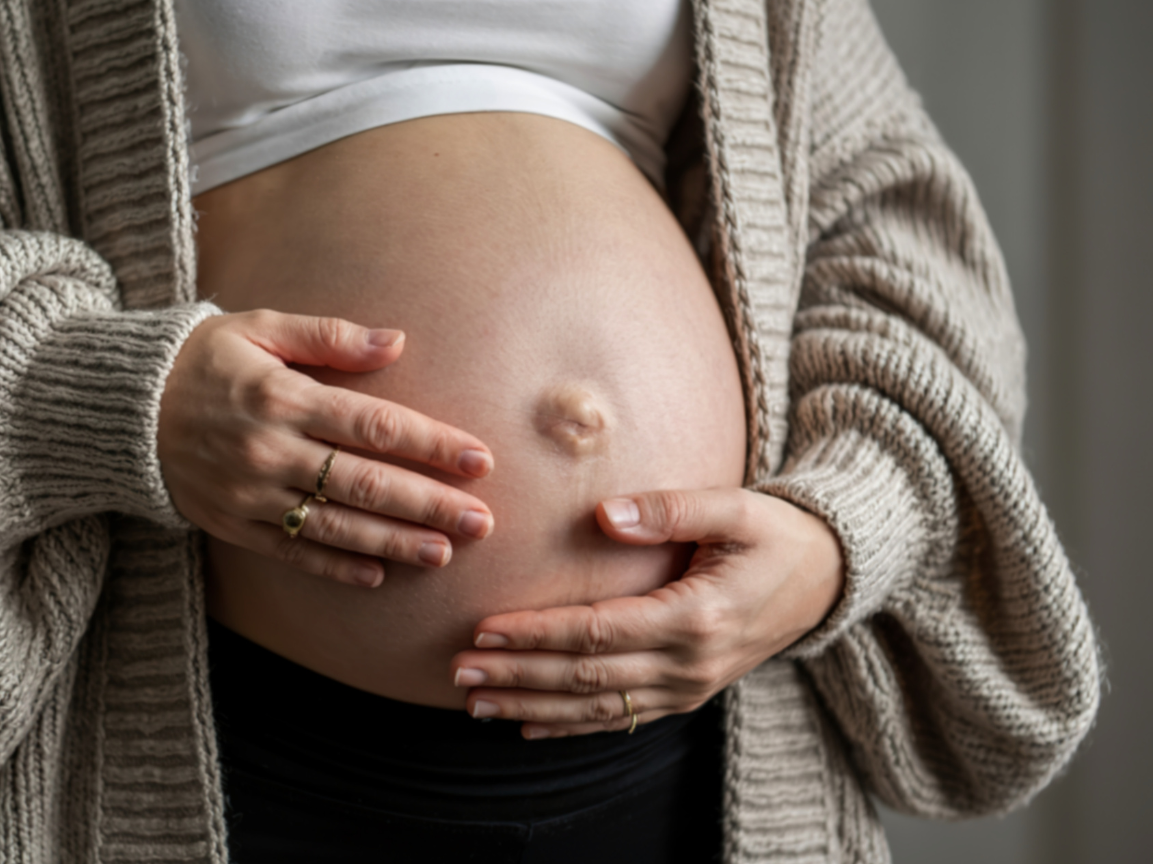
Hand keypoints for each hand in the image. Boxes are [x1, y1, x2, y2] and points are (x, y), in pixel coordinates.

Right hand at [158, 309, 495, 586]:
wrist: (123, 408)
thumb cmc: (206, 359)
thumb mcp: (261, 327)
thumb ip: (330, 336)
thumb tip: (397, 341)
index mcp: (282, 397)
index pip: (373, 425)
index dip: (430, 444)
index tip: (478, 460)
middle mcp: (268, 450)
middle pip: (364, 482)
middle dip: (428, 504)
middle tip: (481, 522)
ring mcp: (249, 494)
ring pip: (334, 525)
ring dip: (393, 542)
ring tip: (443, 555)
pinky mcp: (233, 525)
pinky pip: (292, 553)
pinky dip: (335, 567)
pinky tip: (378, 575)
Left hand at [448, 488, 842, 736]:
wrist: (828, 577)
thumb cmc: (775, 534)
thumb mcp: (734, 508)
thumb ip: (669, 508)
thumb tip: (603, 513)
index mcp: (697, 615)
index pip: (597, 631)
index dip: (537, 634)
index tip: (485, 628)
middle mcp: (690, 663)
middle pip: (586, 676)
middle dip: (518, 675)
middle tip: (460, 670)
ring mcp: (689, 687)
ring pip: (596, 707)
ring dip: (532, 707)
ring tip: (475, 701)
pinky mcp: (686, 695)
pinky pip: (620, 718)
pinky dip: (570, 726)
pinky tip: (526, 726)